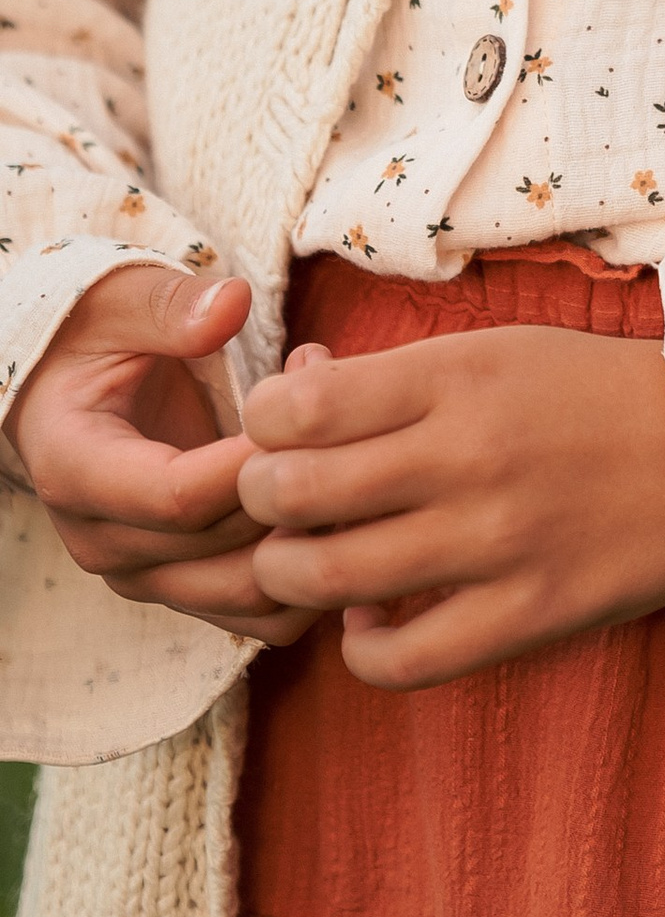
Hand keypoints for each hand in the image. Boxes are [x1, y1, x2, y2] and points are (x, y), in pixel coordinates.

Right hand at [8, 265, 313, 642]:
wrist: (66, 392)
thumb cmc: (98, 338)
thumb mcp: (123, 301)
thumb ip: (173, 307)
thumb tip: (231, 305)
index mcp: (77, 471)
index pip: (176, 498)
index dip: (254, 462)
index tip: (310, 409)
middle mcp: (104, 542)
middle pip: (223, 553)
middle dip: (297, 489)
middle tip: (345, 414)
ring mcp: (145, 575)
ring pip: (251, 600)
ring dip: (314, 536)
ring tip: (345, 452)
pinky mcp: (183, 587)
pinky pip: (263, 615)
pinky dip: (314, 572)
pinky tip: (339, 499)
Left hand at [236, 319, 664, 688]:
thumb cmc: (596, 392)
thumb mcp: (500, 349)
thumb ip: (397, 376)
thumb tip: (293, 395)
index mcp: (459, 376)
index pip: (298, 408)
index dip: (260, 424)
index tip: (276, 431)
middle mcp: (467, 456)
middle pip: (292, 494)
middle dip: (258, 501)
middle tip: (277, 501)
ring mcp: (495, 542)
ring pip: (327, 578)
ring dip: (293, 574)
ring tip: (311, 560)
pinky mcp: (525, 616)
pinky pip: (398, 662)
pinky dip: (358, 650)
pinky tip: (369, 622)